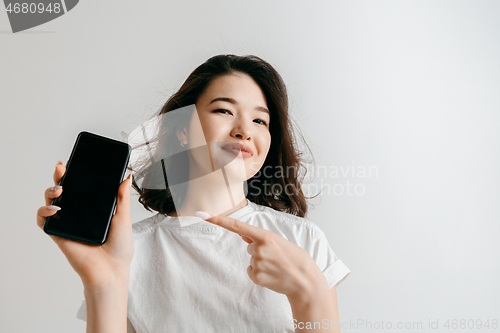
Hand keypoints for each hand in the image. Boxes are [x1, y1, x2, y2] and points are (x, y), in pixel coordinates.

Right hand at [36, 161, 134, 288]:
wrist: (112, 271)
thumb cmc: (120, 247)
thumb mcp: (123, 218)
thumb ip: (122, 198)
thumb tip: (126, 177)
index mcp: (93, 208)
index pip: (81, 187)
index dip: (74, 174)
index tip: (73, 161)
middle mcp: (78, 214)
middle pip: (64, 190)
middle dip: (59, 176)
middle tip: (62, 168)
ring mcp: (67, 223)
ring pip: (50, 202)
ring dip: (50, 191)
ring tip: (60, 190)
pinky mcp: (59, 234)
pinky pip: (43, 221)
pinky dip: (43, 212)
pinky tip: (54, 209)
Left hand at [198, 212, 324, 298]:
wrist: (305, 281)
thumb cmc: (296, 259)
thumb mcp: (280, 242)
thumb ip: (262, 238)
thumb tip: (245, 236)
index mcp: (266, 236)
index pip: (237, 226)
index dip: (218, 220)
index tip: (202, 215)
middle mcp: (259, 248)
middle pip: (249, 247)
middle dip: (260, 251)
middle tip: (277, 257)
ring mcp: (257, 263)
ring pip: (251, 259)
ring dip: (262, 263)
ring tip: (277, 266)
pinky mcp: (256, 277)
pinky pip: (251, 271)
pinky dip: (260, 273)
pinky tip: (272, 275)